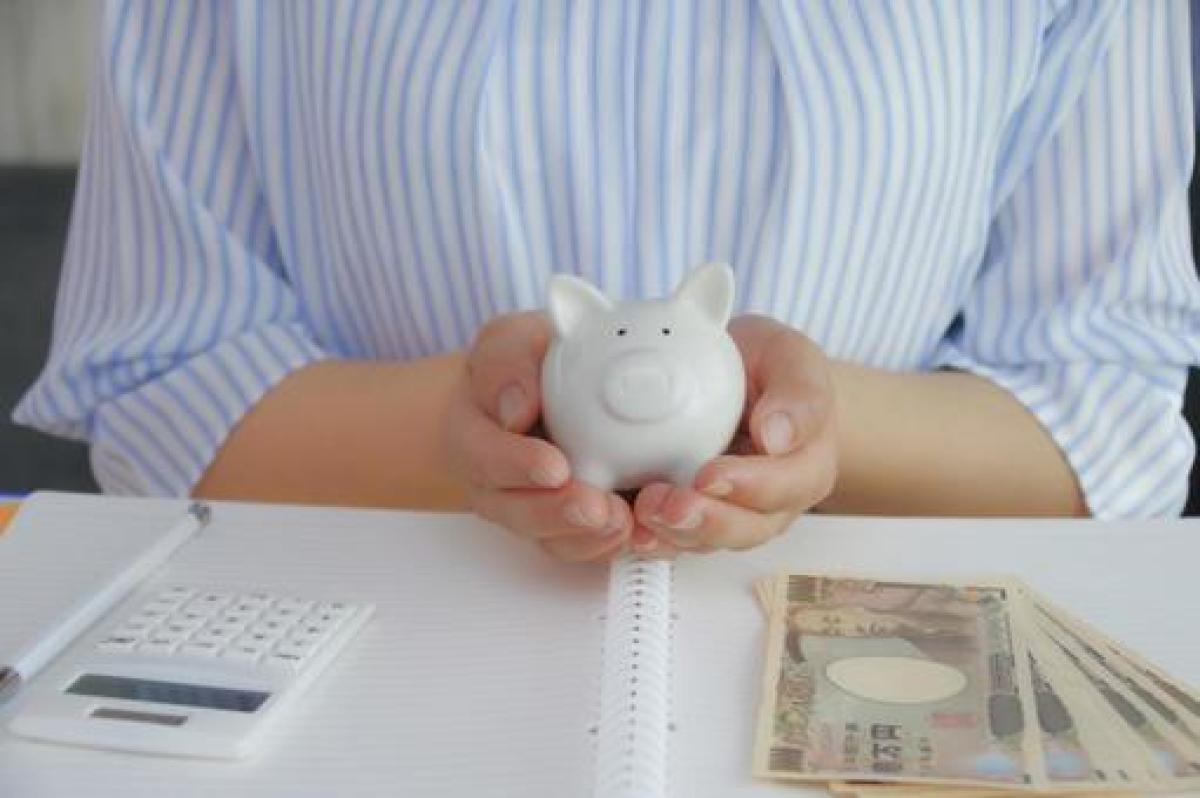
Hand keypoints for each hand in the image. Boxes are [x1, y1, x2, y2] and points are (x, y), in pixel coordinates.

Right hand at [445, 311, 632, 561]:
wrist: (544, 392)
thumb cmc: (526, 366)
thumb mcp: (511, 342)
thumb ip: (508, 364)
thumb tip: (518, 407)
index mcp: (475, 439)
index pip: (485, 458)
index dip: (517, 466)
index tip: (553, 466)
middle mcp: (501, 488)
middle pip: (520, 514)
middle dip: (559, 515)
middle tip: (596, 506)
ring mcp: (540, 512)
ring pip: (558, 540)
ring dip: (592, 537)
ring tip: (625, 521)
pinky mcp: (579, 526)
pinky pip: (594, 546)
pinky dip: (621, 543)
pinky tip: (645, 532)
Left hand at [632, 314, 836, 554]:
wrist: (743, 380)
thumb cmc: (769, 370)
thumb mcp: (790, 357)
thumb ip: (796, 391)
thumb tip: (777, 435)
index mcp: (805, 463)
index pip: (787, 485)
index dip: (750, 485)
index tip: (711, 475)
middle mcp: (772, 501)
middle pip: (748, 528)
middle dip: (706, 521)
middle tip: (669, 504)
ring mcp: (731, 514)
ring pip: (708, 541)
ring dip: (674, 533)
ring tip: (643, 511)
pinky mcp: (692, 517)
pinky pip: (675, 539)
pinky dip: (652, 537)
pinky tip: (631, 528)